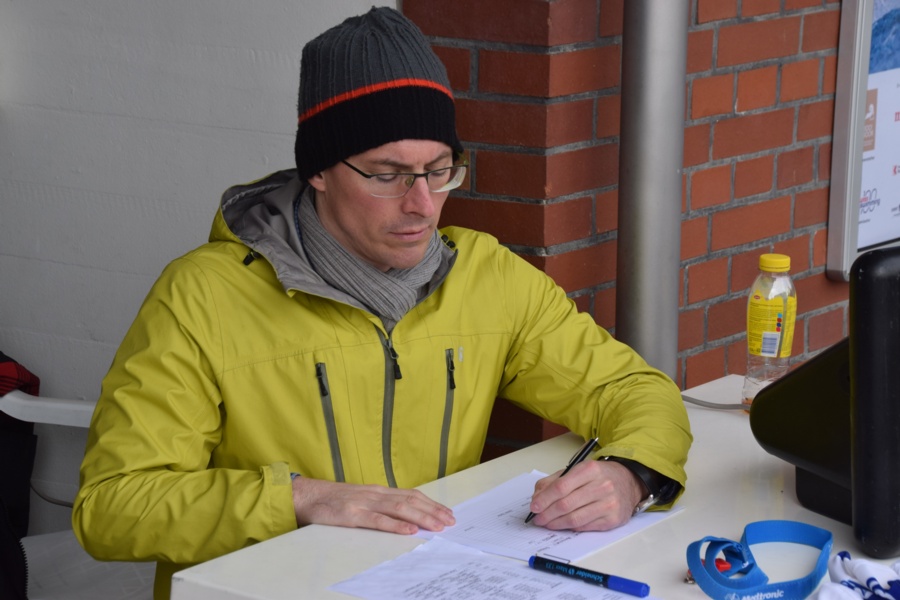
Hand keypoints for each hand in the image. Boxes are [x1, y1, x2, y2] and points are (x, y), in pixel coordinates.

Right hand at [292, 477, 455, 534]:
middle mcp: (375, 494)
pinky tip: (409, 530)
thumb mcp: (360, 499)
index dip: (431, 504)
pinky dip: (395, 525)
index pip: (411, 495)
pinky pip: (377, 520)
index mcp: (378, 491)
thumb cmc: (332, 500)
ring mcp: (364, 503)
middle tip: (450, 521)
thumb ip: (380, 504)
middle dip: (433, 511)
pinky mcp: (352, 515)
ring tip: (437, 526)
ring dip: (421, 518)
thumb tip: (403, 515)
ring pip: (399, 509)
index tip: (447, 513)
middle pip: (411, 501)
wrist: (306, 495)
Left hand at [527, 460, 644, 530]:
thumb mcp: (577, 471)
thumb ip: (554, 481)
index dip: (544, 499)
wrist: (628, 482)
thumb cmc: (598, 476)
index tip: (534, 507)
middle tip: (537, 519)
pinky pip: (585, 526)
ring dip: (556, 523)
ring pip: (575, 518)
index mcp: (590, 469)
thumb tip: (537, 498)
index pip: (561, 487)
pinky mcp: (613, 520)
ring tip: (547, 524)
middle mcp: (602, 486)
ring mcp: (609, 504)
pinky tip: (563, 525)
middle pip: (566, 504)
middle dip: (547, 514)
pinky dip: (571, 527)